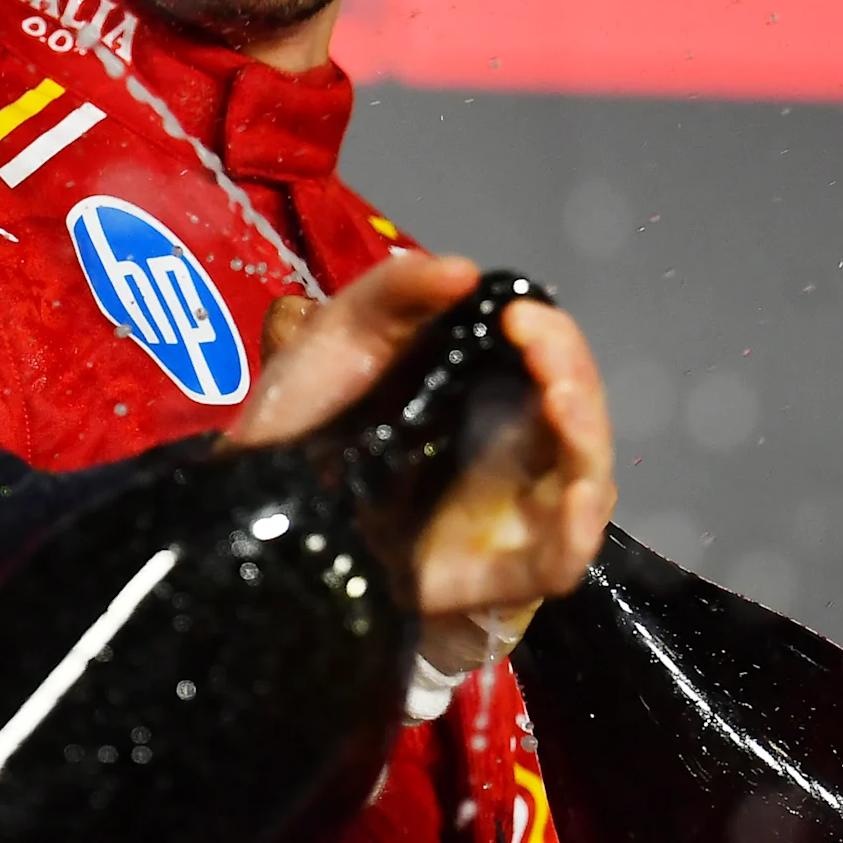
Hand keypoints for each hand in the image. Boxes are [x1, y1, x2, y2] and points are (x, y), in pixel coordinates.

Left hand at [236, 255, 614, 624]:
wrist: (255, 494)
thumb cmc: (305, 412)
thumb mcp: (342, 332)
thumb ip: (396, 292)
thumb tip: (463, 271)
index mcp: (489, 391)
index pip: (553, 361)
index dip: (554, 337)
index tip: (520, 317)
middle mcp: (512, 448)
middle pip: (576, 416)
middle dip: (573, 375)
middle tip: (543, 355)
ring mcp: (507, 512)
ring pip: (584, 481)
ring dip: (587, 441)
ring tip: (563, 405)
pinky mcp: (491, 571)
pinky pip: (556, 562)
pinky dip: (577, 535)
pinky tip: (576, 499)